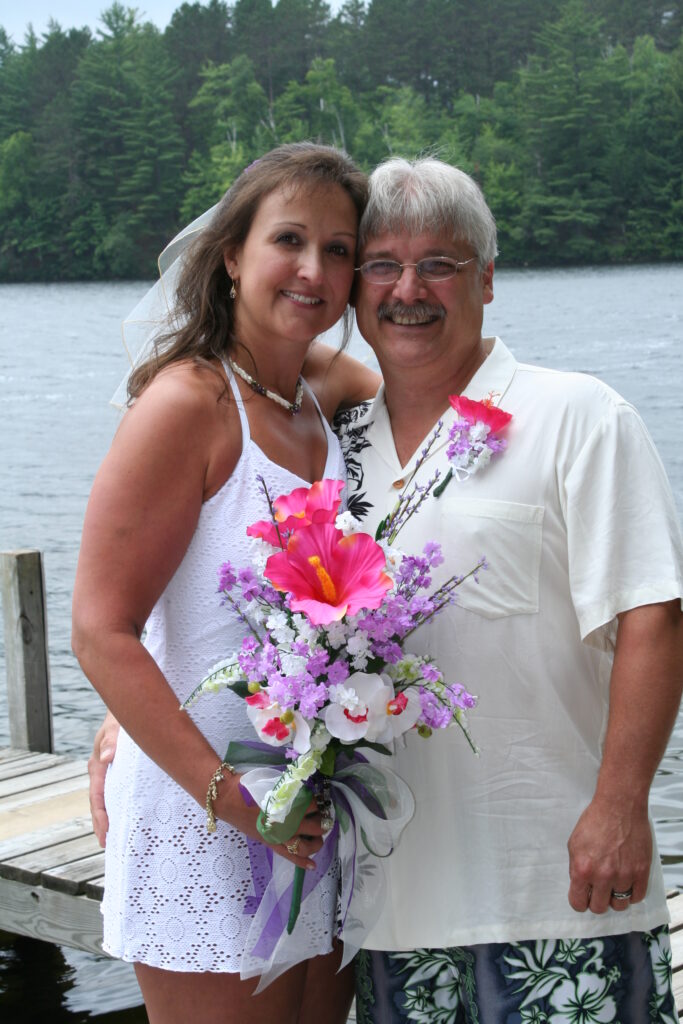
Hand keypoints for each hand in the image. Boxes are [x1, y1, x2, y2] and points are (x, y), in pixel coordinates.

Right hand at [88, 711, 119, 846]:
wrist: (131, 706)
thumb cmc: (123, 716)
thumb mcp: (117, 725)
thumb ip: (111, 739)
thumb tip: (105, 757)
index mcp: (97, 764)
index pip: (97, 796)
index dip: (100, 816)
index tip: (105, 834)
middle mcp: (101, 770)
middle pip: (100, 802)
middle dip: (103, 824)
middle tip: (109, 844)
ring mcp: (110, 771)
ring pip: (108, 798)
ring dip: (111, 817)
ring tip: (117, 838)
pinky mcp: (120, 770)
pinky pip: (118, 791)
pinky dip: (120, 805)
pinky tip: (128, 815)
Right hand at [215, 778, 326, 870]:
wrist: (228, 798)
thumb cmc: (249, 787)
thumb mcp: (274, 783)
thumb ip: (290, 788)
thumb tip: (303, 790)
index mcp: (288, 805)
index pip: (312, 806)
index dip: (317, 802)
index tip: (317, 799)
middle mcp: (286, 823)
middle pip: (314, 826)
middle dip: (322, 821)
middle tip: (322, 816)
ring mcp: (279, 836)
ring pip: (307, 845)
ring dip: (317, 841)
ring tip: (319, 836)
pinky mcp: (271, 844)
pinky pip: (290, 857)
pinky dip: (303, 862)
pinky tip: (313, 865)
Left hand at [567, 795, 651, 913]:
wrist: (619, 806)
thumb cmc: (595, 821)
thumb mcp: (574, 844)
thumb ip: (576, 867)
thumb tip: (580, 885)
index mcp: (582, 869)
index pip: (578, 903)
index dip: (579, 902)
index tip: (583, 898)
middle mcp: (603, 875)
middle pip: (599, 908)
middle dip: (597, 901)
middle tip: (599, 891)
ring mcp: (624, 875)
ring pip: (620, 905)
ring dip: (615, 898)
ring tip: (613, 885)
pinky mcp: (641, 871)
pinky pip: (637, 897)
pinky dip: (631, 894)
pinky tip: (627, 884)